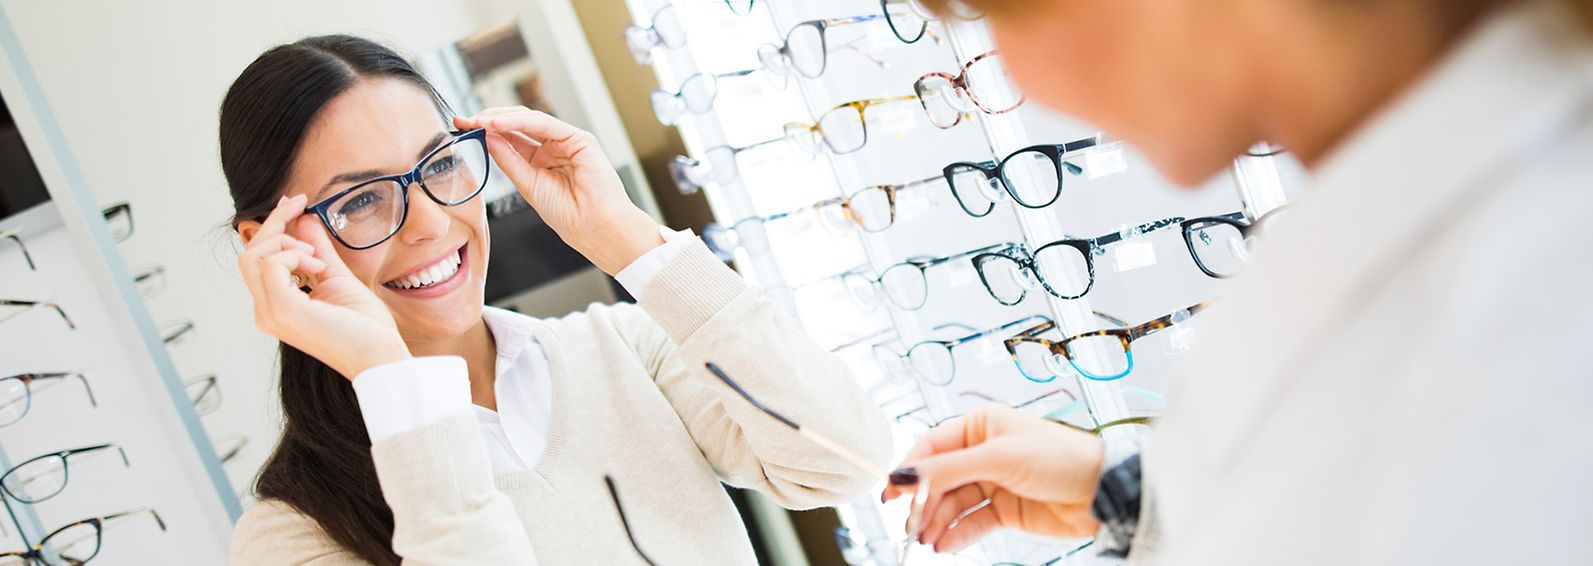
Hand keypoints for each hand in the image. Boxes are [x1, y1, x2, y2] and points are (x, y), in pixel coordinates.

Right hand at [237, 194, 411, 378]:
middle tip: (300, 206)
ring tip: (317, 257)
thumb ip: (319, 250)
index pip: (258, 259)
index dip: (272, 226)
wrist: (381, 355)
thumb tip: (304, 220)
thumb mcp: (337, 277)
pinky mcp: (282, 311)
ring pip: (253, 256)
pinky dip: (293, 255)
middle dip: (273, 223)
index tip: (293, 201)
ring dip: (286, 243)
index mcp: (276, 306)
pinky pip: (271, 265)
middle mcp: (266, 312)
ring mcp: (271, 313)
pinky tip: (317, 267)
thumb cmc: (365, 327)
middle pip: (249, 254)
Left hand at [454, 108, 663, 275]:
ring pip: (529, 120)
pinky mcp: (580, 139)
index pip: (510, 138)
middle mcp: (554, 148)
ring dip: (501, 118)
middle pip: (518, 124)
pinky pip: (545, 124)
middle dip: (489, 119)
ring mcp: (567, 141)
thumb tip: (487, 137)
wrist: (594, 228)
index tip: (462, 128)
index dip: (486, 131)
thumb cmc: (569, 215)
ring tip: (478, 121)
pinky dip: (520, 122)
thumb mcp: (527, 185)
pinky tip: (498, 124)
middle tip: (464, 120)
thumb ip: (508, 160)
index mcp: (542, 161)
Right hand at [881, 404, 1103, 553]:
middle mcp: (983, 452)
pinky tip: (943, 545)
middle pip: (939, 479)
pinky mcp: (1004, 510)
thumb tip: (905, 474)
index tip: (891, 492)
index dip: (910, 470)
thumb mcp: (999, 458)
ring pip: (952, 504)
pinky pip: (971, 522)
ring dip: (936, 522)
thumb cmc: (1061, 458)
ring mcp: (993, 482)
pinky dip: (955, 535)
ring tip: (926, 540)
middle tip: (909, 525)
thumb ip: (948, 469)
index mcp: (980, 425)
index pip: (932, 447)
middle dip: (922, 503)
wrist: (1103, 492)